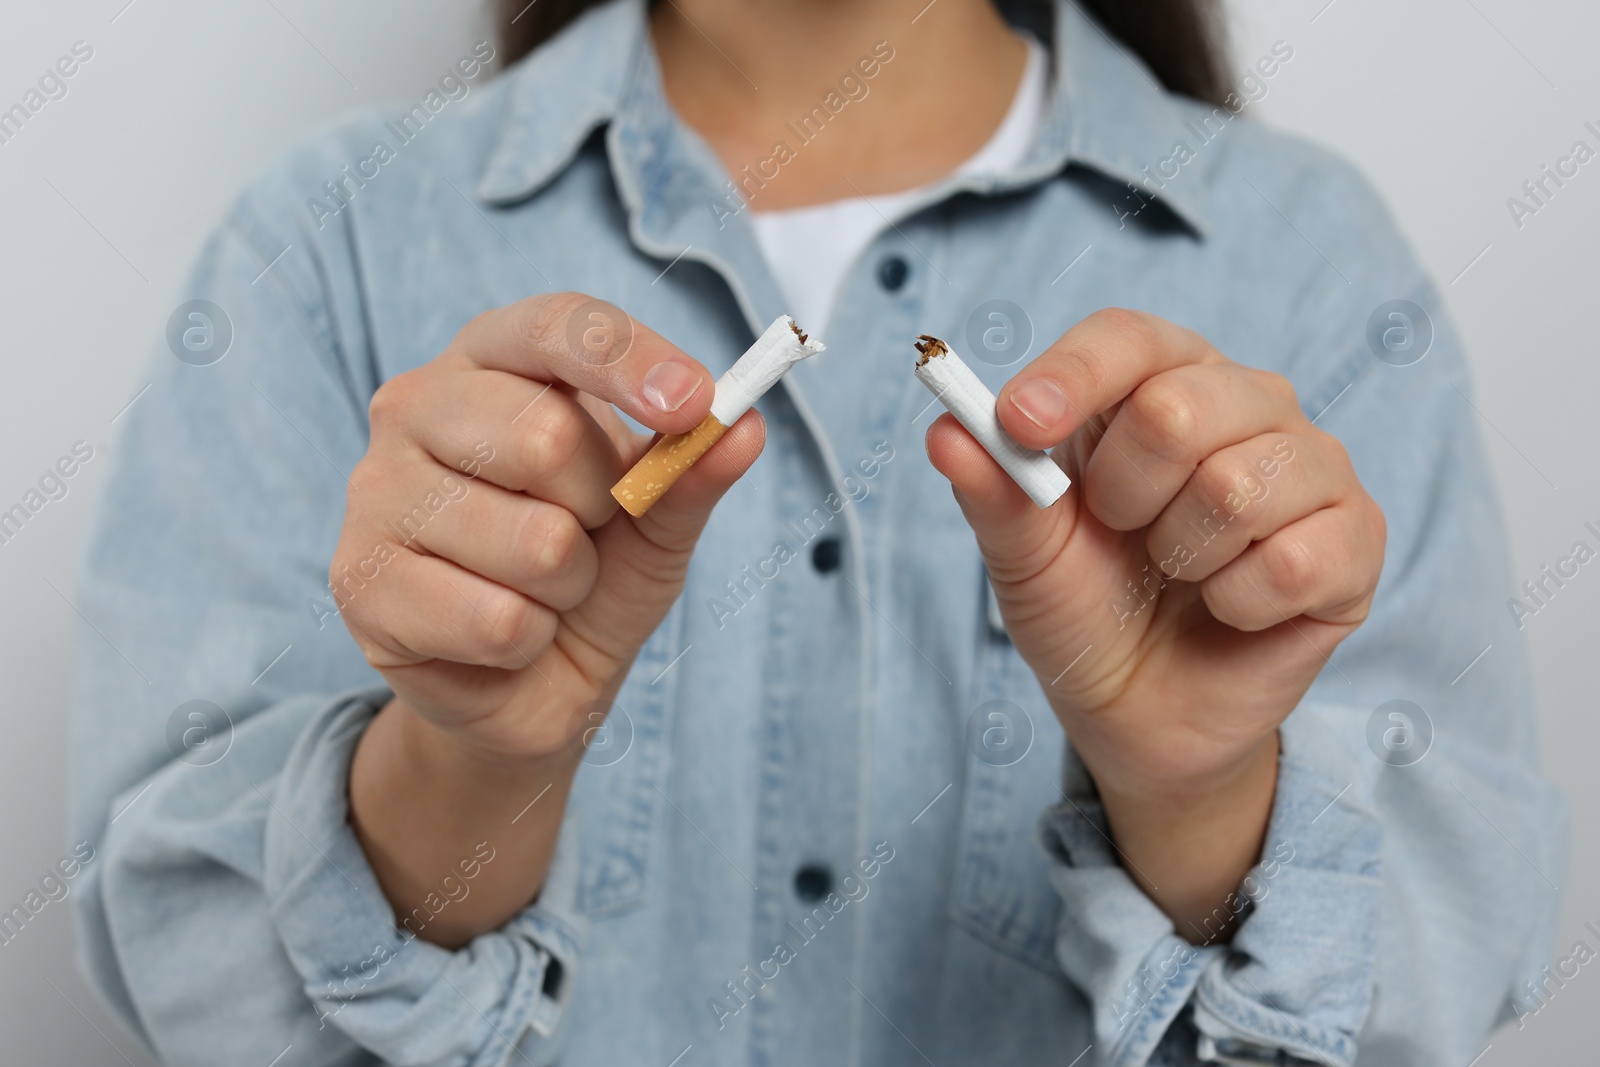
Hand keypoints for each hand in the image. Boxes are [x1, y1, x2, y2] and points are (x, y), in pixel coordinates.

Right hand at [337, 293, 761, 944]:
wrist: (528, 685)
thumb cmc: (591, 576)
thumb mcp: (657, 523)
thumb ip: (690, 474)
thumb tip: (746, 428)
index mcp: (492, 358)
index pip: (559, 327)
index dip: (629, 361)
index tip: (695, 405)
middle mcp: (415, 405)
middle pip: (546, 434)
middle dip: (603, 505)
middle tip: (585, 531)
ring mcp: (376, 492)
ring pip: (534, 542)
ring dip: (568, 586)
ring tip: (542, 590)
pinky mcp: (360, 581)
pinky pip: (498, 620)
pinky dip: (528, 641)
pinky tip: (503, 636)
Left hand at [925, 309, 1384, 937]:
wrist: (1140, 713)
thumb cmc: (1086, 608)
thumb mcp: (1023, 554)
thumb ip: (993, 490)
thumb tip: (944, 430)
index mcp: (1158, 380)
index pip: (1127, 339)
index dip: (1072, 376)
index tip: (1019, 424)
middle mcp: (1246, 402)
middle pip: (1179, 406)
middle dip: (1122, 494)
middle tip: (1122, 533)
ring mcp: (1312, 467)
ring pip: (1240, 484)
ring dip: (1182, 555)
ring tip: (1178, 573)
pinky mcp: (1355, 541)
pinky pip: (1295, 559)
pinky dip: (1239, 602)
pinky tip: (1230, 608)